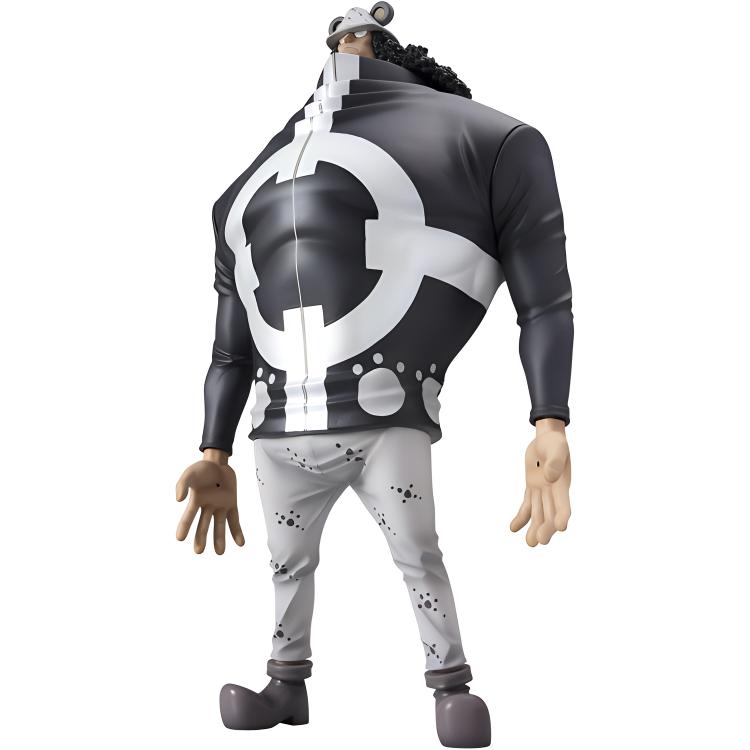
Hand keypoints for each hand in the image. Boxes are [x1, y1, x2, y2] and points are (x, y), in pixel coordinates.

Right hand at [175, 449, 244, 553]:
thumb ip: (182, 485)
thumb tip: (178, 500)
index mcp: (195, 501)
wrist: (218, 462)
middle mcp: (207, 506)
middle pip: (203, 525)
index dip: (184, 527)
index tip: (179, 538)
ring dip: (220, 539)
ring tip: (220, 552)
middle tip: (199, 551)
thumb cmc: (201, 469)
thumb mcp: (189, 473)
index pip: (188, 517)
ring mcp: (220, 506)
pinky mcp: (231, 503)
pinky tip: (241, 543)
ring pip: (220, 525)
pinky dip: (237, 532)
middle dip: (201, 538)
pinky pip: (234, 520)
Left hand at [510, 418, 571, 546]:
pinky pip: (526, 505)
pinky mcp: (532, 488)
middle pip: (550, 513)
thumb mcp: (556, 449)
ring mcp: (542, 491)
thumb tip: (549, 477)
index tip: (561, 528)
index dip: (562, 515)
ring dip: (534, 528)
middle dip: (546, 528)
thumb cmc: (555, 443)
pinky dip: (520, 517)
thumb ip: (554, 462)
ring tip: (530, 543)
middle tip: (539, 542)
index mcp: (562, 484)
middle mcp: (553, 491)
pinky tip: (513, 528)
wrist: (547, 438)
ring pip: (538, 513)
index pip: (563, 503)